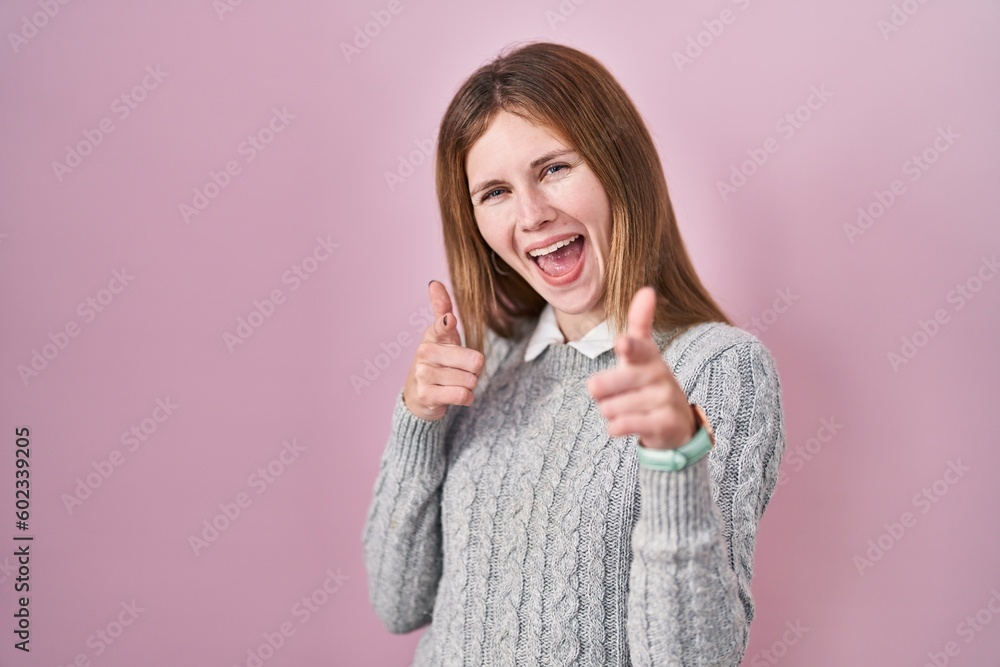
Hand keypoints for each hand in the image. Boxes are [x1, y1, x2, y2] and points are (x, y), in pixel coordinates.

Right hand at [402, 280, 485, 420]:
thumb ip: (442, 309)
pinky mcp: (426, 395)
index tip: (449, 320)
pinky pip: (463, 395)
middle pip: (475, 360)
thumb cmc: (438, 361)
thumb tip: (434, 282)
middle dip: (475, 369)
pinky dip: (467, 397)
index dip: (446, 323)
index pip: (442, 325)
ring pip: (470, 380)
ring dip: (470, 384)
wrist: (419, 395)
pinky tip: (457, 395)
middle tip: (462, 370)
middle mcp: (425, 353)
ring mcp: (423, 374)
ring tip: (455, 383)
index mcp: (433, 335)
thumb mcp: (443, 335)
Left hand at [585, 286, 695, 449]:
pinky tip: (621, 425)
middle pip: (615, 381)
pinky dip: (616, 427)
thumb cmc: (648, 383)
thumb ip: (639, 324)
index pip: (638, 348)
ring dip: (609, 410)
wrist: (675, 423)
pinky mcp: (666, 423)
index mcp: (649, 356)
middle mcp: (660, 375)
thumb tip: (647, 289)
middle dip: (601, 389)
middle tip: (598, 390)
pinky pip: (626, 425)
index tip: (621, 344)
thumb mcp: (642, 354)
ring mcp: (665, 399)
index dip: (629, 347)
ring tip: (620, 409)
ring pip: (614, 406)